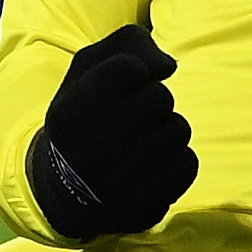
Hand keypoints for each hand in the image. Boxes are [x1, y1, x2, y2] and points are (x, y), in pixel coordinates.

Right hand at [27, 24, 197, 241]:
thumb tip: (168, 66)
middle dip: (152, 103)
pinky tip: (151, 167)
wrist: (63, 190)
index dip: (133, 73)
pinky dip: (175, 162)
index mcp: (74, 107)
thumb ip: (129, 44)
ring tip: (139, 144)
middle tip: (131, 118)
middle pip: (161, 98)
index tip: (119, 87)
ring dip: (165, 132)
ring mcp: (120, 181)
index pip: (131, 67)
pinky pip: (187, 164)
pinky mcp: (143, 207)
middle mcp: (94, 145)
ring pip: (179, 130)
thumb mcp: (87, 69)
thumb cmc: (83, 116)